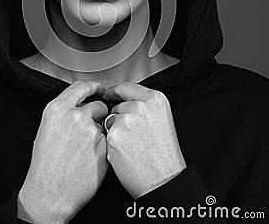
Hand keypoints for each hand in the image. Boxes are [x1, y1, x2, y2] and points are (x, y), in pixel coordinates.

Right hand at [18, 81, 107, 223]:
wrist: (50, 193)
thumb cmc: (46, 166)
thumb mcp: (47, 129)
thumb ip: (63, 113)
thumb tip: (78, 106)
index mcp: (57, 109)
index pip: (81, 86)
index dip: (93, 87)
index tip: (99, 88)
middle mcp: (74, 116)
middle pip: (98, 104)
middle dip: (98, 114)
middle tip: (89, 129)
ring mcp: (90, 130)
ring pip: (105, 123)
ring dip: (101, 131)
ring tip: (86, 149)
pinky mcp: (103, 145)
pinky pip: (109, 139)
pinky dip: (104, 145)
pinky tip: (91, 157)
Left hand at [102, 82, 185, 198]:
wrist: (162, 180)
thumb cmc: (163, 156)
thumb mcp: (161, 119)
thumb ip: (144, 105)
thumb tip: (122, 98)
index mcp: (156, 99)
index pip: (127, 87)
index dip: (115, 91)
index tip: (109, 93)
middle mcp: (142, 106)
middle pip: (118, 105)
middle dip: (119, 118)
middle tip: (135, 136)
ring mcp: (127, 119)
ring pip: (110, 119)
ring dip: (114, 130)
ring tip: (132, 145)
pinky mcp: (115, 135)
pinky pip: (105, 134)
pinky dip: (110, 143)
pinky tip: (124, 152)